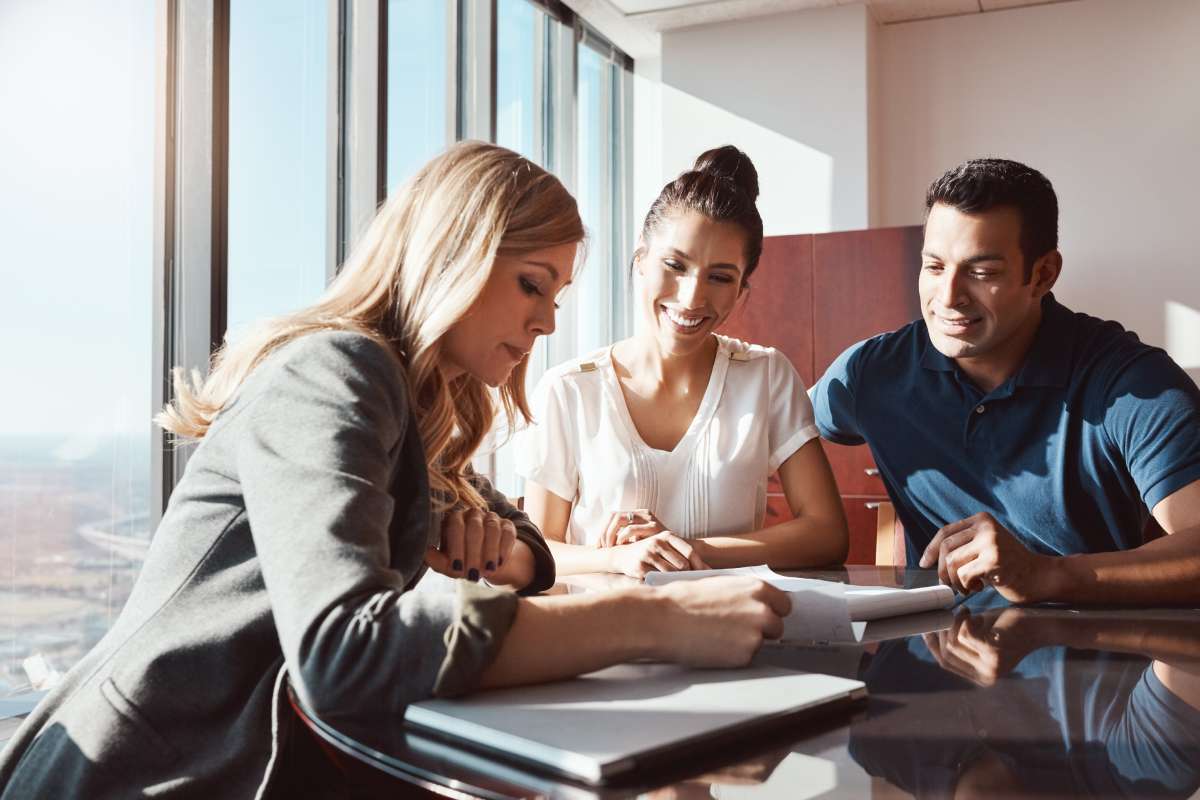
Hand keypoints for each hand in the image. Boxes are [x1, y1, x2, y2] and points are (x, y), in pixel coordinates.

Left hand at [425, 508, 515, 581]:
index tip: (457, 568)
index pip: (455, 527)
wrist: (486, 562)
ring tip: (488, 571)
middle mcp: (472, 514)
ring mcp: (491, 518)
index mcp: (454, 519)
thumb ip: (436, 560)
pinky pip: (507, 534)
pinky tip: (499, 563)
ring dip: (490, 552)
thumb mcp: (448, 564)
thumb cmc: (461, 560)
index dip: (456, 548)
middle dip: (473, 553)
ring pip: (492, 530)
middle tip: (473, 574)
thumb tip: (425, 553)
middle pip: (474, 528)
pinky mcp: (507, 525)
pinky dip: (503, 549)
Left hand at [597, 508, 668, 547]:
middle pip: (613, 515)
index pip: (612, 515)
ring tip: (610, 547)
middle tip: (601, 547)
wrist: (679, 552)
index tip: (598, 545)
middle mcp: (641, 513)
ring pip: (619, 519)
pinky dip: (622, 537)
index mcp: (636, 515)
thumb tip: (601, 545)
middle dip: (604, 532)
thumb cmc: (654, 550)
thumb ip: (623, 539)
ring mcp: (648, 519)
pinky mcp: (654, 527)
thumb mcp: (636, 542)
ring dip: (610, 534)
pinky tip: (621, 545)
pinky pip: (632, 528)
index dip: (602, 529)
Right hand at [608, 532, 708, 578]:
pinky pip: (658, 579)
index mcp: (667, 535)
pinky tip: (666, 586)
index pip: (689, 551)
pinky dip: (664, 584)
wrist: (622, 555)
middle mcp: (657, 542)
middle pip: (682, 564)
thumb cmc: (651, 553)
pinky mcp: (640, 566)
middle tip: (695, 584)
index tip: (708, 576)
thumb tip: (708, 570)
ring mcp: (648, 553)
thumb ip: (683, 555)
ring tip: (681, 586)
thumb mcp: (666, 547)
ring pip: (671, 573)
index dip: (700, 565)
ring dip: (678, 581)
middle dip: (689, 575)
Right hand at [650, 577, 791, 666]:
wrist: (663, 619)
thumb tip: (754, 603)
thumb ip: (743, 594)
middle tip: (735, 629)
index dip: (771, 611)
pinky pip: (746, 658)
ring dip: (746, 643)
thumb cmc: (683, 600)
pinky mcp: (744, 656)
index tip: (761, 615)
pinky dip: (733, 656)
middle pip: (777, 626)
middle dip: (761, 629)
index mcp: (757, 588)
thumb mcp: (720, 585)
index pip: (784, 604)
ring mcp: (755, 635)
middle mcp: (762, 611)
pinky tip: (714, 646)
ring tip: (719, 636)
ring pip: (761, 643)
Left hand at [919, 512, 1055, 602]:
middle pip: (946, 548)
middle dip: (942, 571)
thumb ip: (965, 546)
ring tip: (969, 586)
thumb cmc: (1011, 565)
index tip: (924, 563)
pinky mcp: (994, 560)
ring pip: (952, 563)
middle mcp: (985, 527)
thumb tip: (931, 559)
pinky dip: (967, 586)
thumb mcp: (986, 546)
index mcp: (981, 520)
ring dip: (955, 580)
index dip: (931, 549)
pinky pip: (964, 575)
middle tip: (949, 584)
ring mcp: (990, 542)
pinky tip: (981, 586)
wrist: (1042, 576)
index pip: (945, 532)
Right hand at [922, 609, 1034, 686]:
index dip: (933, 644)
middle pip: (947, 652)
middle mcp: (985, 677)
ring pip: (954, 642)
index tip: (926, 626)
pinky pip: (964, 633)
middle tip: (950, 612)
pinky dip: (965, 619)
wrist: (1039, 623)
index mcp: (981, 677)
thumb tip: (928, 633)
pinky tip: (972, 611)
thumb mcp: (981, 636)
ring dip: (956, 622)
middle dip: (943, 629)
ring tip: (965, 610)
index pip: (945, 662)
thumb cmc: (1009, 626)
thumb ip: (960, 640)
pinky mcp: (993, 651)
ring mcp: (990, 666)